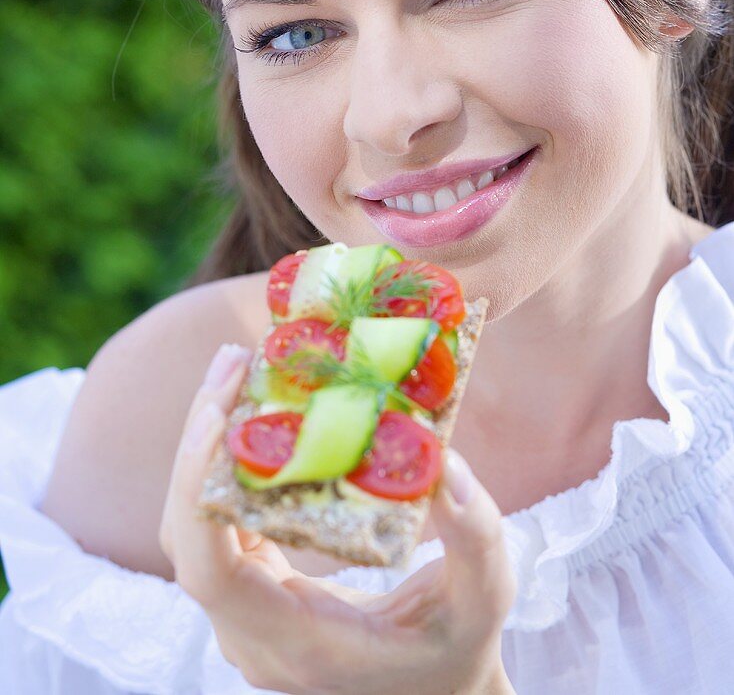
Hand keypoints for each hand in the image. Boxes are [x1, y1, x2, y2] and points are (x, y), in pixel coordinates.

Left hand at [160, 343, 517, 694]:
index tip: (218, 417)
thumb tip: (446, 466)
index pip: (207, 571)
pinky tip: (256, 404)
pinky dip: (229, 456)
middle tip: (232, 361)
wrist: (433, 692)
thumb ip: (476, 541)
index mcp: (294, 642)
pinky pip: (222, 514)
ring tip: (238, 366)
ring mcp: (247, 609)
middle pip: (187, 533)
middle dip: (198, 441)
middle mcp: (252, 630)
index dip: (195, 491)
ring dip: (209, 439)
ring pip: (196, 518)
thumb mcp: (484, 602)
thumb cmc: (456, 652)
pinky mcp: (255, 582)